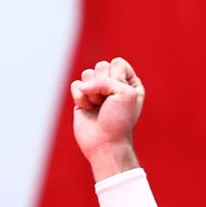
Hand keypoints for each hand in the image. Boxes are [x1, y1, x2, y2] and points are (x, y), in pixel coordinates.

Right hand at [69, 57, 143, 179]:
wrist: (106, 144)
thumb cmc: (119, 121)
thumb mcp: (125, 93)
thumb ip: (106, 79)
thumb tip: (82, 86)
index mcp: (129, 83)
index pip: (118, 62)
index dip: (116, 76)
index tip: (120, 94)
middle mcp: (113, 85)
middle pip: (101, 65)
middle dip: (102, 84)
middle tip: (107, 103)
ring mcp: (97, 91)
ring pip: (87, 74)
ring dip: (92, 92)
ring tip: (98, 107)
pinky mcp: (82, 99)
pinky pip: (76, 85)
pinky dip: (81, 98)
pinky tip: (88, 110)